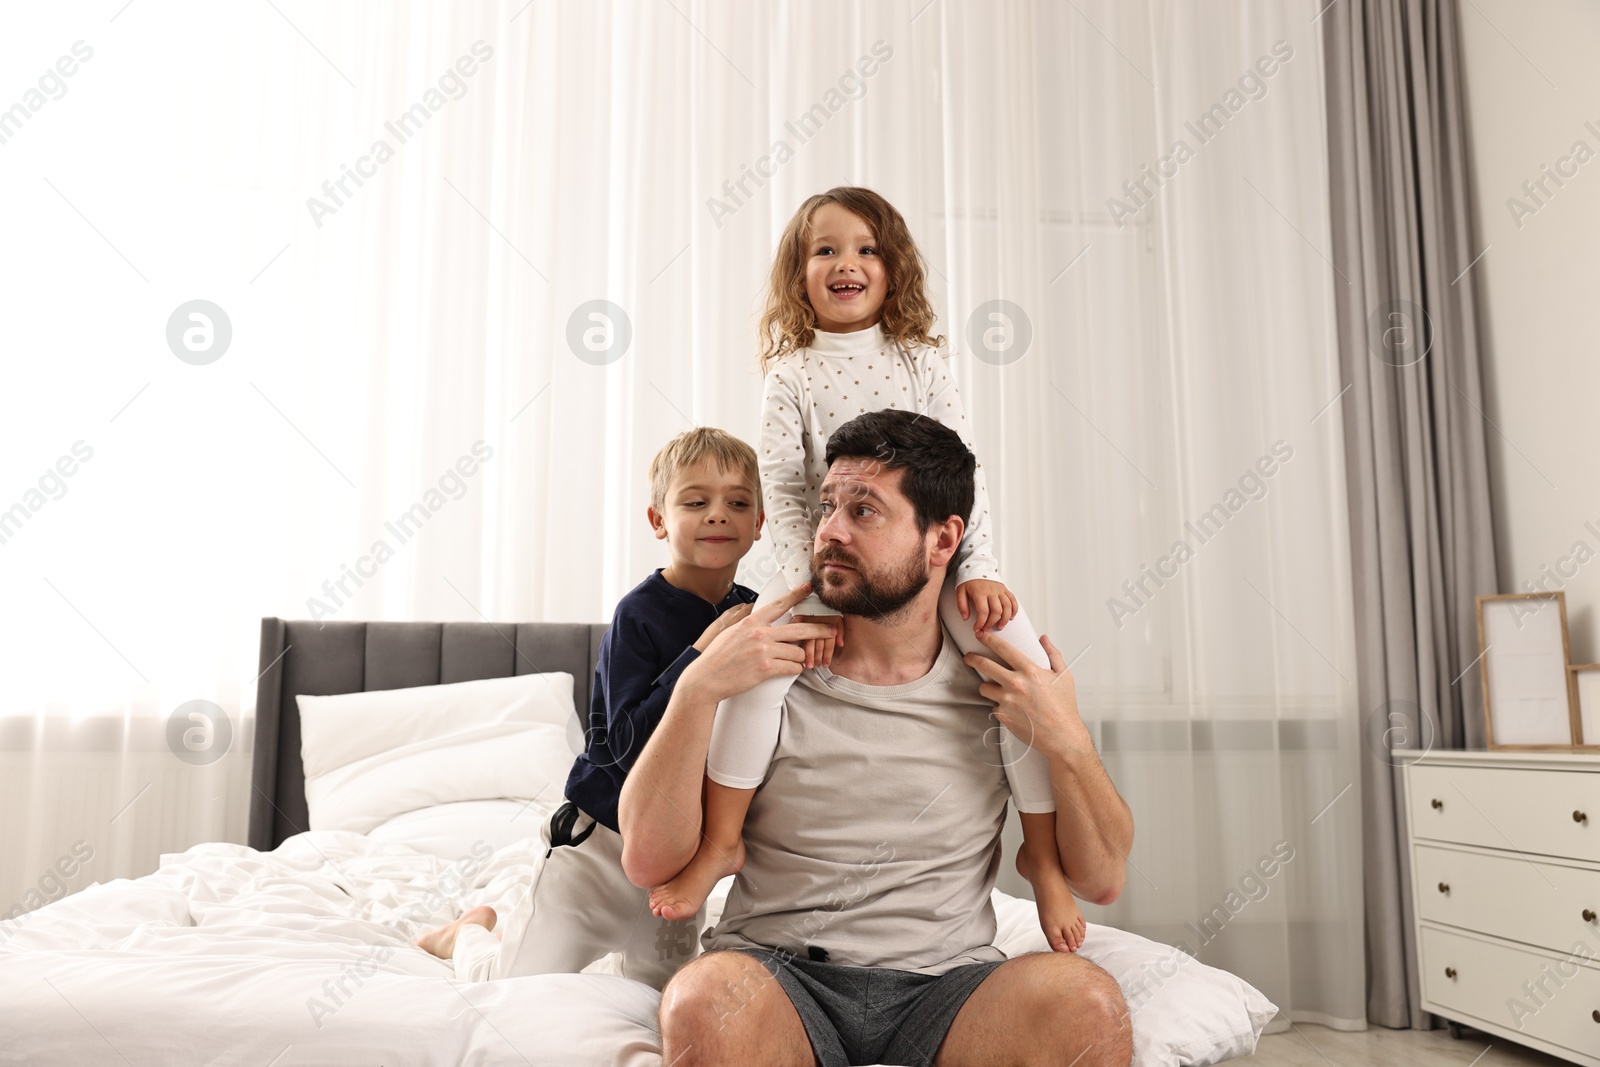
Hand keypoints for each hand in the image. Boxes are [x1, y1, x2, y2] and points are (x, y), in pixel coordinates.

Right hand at [682, 583, 836, 703]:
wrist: (706, 678)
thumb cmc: (717, 657)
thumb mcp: (731, 633)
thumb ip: (750, 625)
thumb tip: (761, 618)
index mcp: (751, 622)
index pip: (778, 605)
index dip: (796, 595)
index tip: (808, 588)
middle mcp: (760, 634)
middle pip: (799, 628)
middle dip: (819, 629)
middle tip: (832, 629)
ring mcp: (763, 651)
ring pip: (797, 651)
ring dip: (800, 657)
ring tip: (796, 661)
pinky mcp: (766, 668)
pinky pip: (792, 667)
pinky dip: (794, 669)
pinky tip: (790, 670)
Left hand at [956, 579, 1018, 633]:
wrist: (977, 567)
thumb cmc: (968, 581)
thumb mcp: (960, 591)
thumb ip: (961, 605)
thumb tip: (965, 618)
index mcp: (980, 592)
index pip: (983, 611)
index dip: (980, 623)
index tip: (977, 629)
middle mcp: (992, 591)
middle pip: (996, 611)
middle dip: (992, 623)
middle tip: (987, 628)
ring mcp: (1000, 590)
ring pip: (1007, 606)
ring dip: (1005, 619)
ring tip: (1000, 626)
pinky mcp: (1005, 589)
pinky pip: (1013, 600)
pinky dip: (1014, 610)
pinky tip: (1010, 617)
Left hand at [961, 631, 1086, 760]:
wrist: (1061, 736)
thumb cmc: (1064, 707)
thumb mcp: (1063, 676)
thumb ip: (1052, 654)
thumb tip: (1043, 639)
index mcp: (1030, 671)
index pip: (1003, 649)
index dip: (989, 639)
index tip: (980, 634)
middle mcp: (1016, 684)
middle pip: (984, 665)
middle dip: (973, 658)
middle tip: (968, 657)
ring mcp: (1007, 701)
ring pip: (985, 688)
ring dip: (988, 686)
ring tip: (997, 689)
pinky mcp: (1003, 715)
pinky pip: (994, 706)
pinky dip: (1000, 706)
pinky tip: (1012, 709)